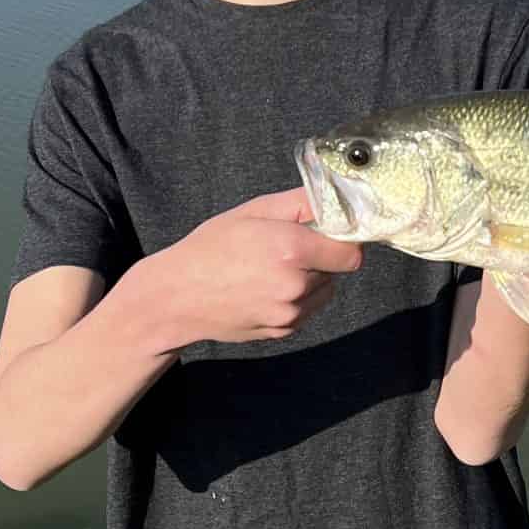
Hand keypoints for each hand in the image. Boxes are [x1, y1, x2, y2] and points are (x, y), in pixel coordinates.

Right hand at [151, 187, 362, 345]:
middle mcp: (295, 285)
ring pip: (323, 291)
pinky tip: (266, 288)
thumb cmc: (210, 248)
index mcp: (290, 249)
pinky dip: (297, 299)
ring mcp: (289, 313)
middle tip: (284, 249)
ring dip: (310, 280)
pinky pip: (307, 310)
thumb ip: (301, 203)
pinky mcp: (283, 331)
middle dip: (320, 258)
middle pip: (336, 271)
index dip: (343, 242)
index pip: (351, 253)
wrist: (177, 296)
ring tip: (271, 270)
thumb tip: (338, 197)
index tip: (327, 236)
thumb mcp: (253, 211)